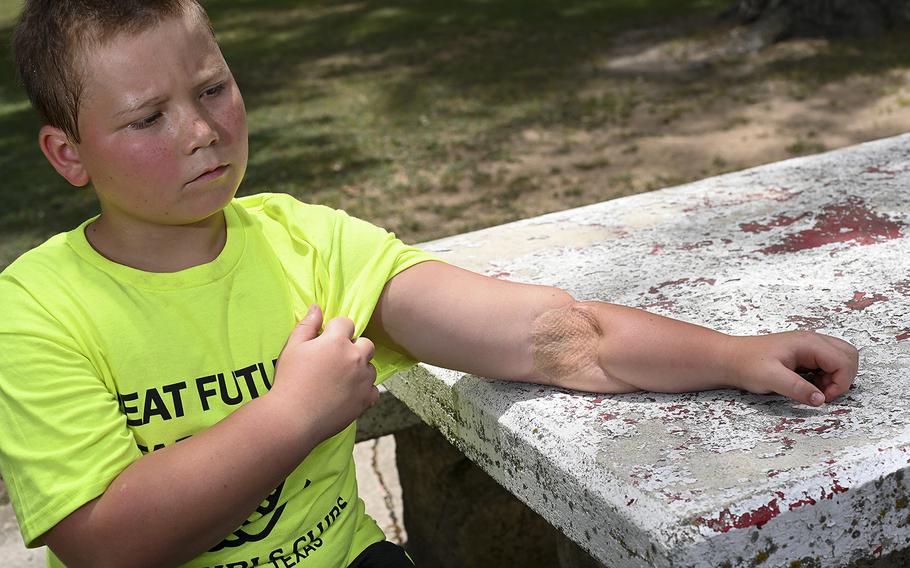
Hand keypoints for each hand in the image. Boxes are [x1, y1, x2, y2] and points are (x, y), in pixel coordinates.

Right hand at [271, 304, 379, 441]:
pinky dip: (365, 391)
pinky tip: (349, 394)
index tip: (326, 341)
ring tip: (341, 380)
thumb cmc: (289, 380)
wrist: (292, 417)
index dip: (336, 330)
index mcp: (337, 341)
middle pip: (366, 343)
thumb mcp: (293, 348)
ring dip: (360, 369)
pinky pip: (374, 390)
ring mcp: (363, 379)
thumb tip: (317, 307)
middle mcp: (355, 357)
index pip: (346, 323)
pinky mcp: (365, 400)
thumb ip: (307, 325)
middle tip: (336, 361)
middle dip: (354, 348)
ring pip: (371, 367)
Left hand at [726, 331, 858, 405]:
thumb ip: (797, 388)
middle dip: (844, 378)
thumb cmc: (746, 364)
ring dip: (836, 378)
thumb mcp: (771, 378)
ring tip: (815, 390)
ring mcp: (808, 347)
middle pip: (849, 355)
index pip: (844, 360)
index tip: (823, 397)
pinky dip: (826, 377)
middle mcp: (812, 341)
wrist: (728, 359)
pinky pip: (827, 364)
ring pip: (841, 359)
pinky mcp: (804, 355)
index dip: (841, 383)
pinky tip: (809, 386)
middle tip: (823, 394)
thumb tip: (820, 399)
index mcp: (808, 343)